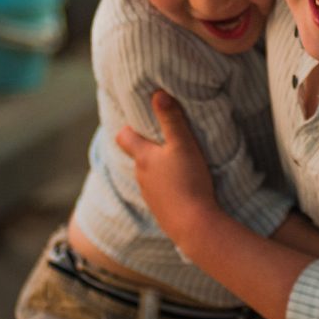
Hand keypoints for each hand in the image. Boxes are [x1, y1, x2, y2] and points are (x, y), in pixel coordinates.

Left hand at [115, 90, 221, 243]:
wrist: (193, 225)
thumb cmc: (188, 181)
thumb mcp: (183, 145)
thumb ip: (171, 119)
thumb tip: (158, 93)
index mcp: (143, 157)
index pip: (124, 137)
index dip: (129, 128)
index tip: (140, 122)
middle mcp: (141, 176)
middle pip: (138, 157)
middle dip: (147, 148)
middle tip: (164, 140)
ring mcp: (150, 196)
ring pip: (149, 176)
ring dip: (159, 169)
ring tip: (177, 164)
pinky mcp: (161, 211)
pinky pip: (160, 193)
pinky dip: (168, 188)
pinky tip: (182, 187)